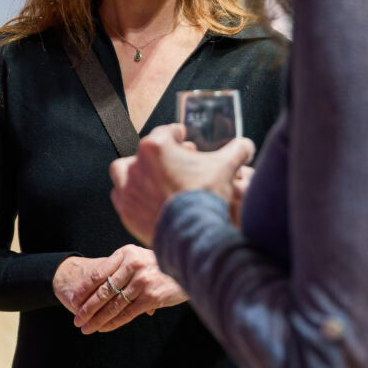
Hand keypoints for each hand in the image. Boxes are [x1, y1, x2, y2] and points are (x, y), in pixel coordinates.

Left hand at [53, 246, 187, 333]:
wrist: (191, 267)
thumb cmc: (162, 264)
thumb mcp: (141, 257)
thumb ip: (123, 269)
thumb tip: (99, 285)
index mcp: (127, 252)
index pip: (99, 273)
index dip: (84, 289)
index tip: (73, 300)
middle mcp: (133, 265)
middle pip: (103, 291)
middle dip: (87, 308)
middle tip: (77, 319)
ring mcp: (142, 281)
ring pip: (113, 305)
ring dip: (97, 319)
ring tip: (86, 328)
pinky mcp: (151, 297)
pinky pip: (127, 313)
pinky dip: (113, 323)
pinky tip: (103, 328)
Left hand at [109, 123, 254, 245]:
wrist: (192, 236)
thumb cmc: (206, 197)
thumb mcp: (226, 168)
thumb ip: (237, 150)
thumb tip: (246, 146)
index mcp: (156, 147)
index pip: (166, 132)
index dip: (178, 134)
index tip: (183, 138)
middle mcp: (136, 165)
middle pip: (146, 151)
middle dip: (161, 155)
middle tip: (177, 164)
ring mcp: (128, 189)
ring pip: (125, 172)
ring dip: (137, 172)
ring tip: (153, 179)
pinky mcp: (126, 210)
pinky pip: (122, 196)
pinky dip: (132, 195)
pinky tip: (147, 199)